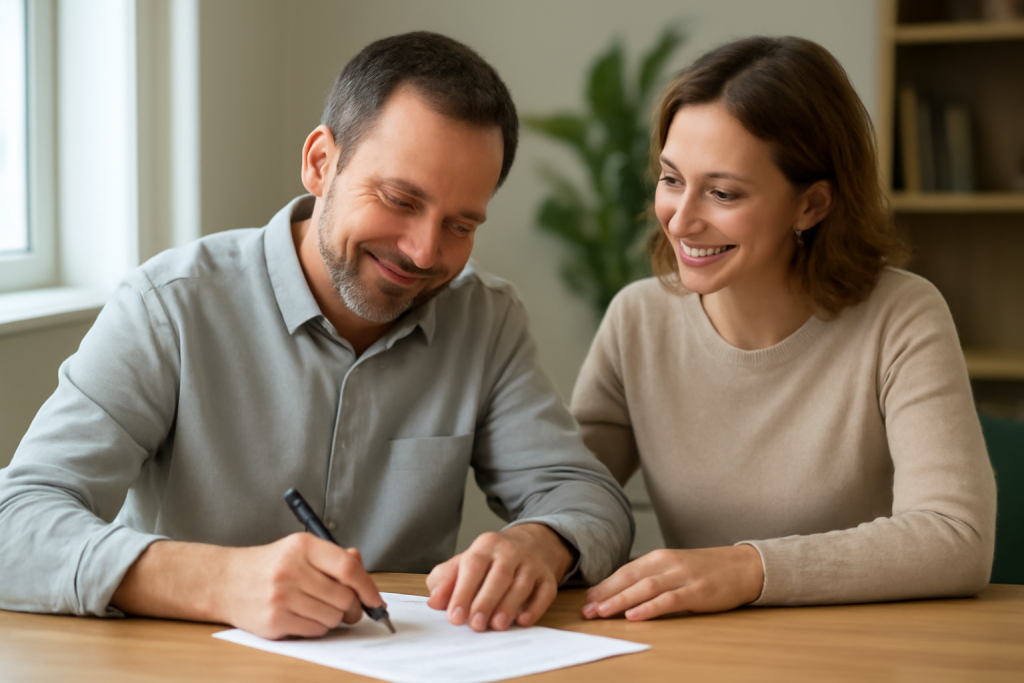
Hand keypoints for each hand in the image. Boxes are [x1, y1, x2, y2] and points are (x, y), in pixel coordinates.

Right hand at [112, 534, 385, 639]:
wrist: (225, 581)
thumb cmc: (269, 565)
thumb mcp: (300, 550)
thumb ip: (334, 558)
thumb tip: (363, 572)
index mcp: (302, 546)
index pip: (347, 567)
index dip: (368, 586)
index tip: (376, 600)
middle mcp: (291, 570)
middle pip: (343, 596)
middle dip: (353, 606)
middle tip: (349, 607)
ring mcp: (281, 597)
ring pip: (331, 617)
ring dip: (334, 617)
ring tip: (319, 607)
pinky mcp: (273, 621)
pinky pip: (314, 631)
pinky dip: (318, 627)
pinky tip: (305, 616)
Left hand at [426, 524, 575, 631]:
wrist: (532, 544)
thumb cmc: (492, 560)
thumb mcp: (466, 562)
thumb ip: (446, 580)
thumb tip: (434, 601)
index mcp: (486, 545)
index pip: (472, 566)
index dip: (463, 592)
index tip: (455, 616)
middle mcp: (510, 551)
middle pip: (499, 575)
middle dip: (485, 602)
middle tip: (475, 625)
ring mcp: (532, 564)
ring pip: (522, 584)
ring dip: (509, 606)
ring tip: (496, 625)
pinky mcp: (547, 578)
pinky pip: (544, 593)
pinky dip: (535, 608)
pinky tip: (523, 621)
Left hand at [581, 545, 763, 620]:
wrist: (743, 566)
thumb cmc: (706, 569)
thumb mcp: (675, 567)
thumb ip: (652, 576)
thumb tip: (623, 592)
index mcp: (659, 557)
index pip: (625, 571)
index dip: (604, 585)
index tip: (586, 599)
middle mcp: (668, 563)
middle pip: (630, 579)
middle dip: (606, 595)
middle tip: (587, 610)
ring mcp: (683, 577)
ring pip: (645, 588)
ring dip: (620, 601)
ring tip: (602, 613)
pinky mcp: (697, 591)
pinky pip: (669, 600)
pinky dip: (650, 608)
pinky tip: (634, 616)